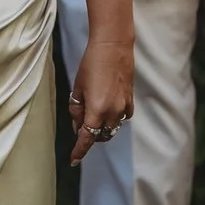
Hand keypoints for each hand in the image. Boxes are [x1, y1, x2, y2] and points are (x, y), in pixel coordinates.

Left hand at [69, 38, 134, 165]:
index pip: (87, 138)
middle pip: (101, 135)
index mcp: (97, 110)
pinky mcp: (130, 98)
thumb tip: (78, 124)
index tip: (73, 160)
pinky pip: (123, 116)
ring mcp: (124, 105)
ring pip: (113, 127)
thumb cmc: (91, 63)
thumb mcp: (77, 88)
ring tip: (93, 114)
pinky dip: (115, 118)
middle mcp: (113, 112)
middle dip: (90, 135)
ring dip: (102, 127)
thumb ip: (77, 109)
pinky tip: (108, 108)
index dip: (79, 151)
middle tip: (79, 123)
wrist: (113, 45)